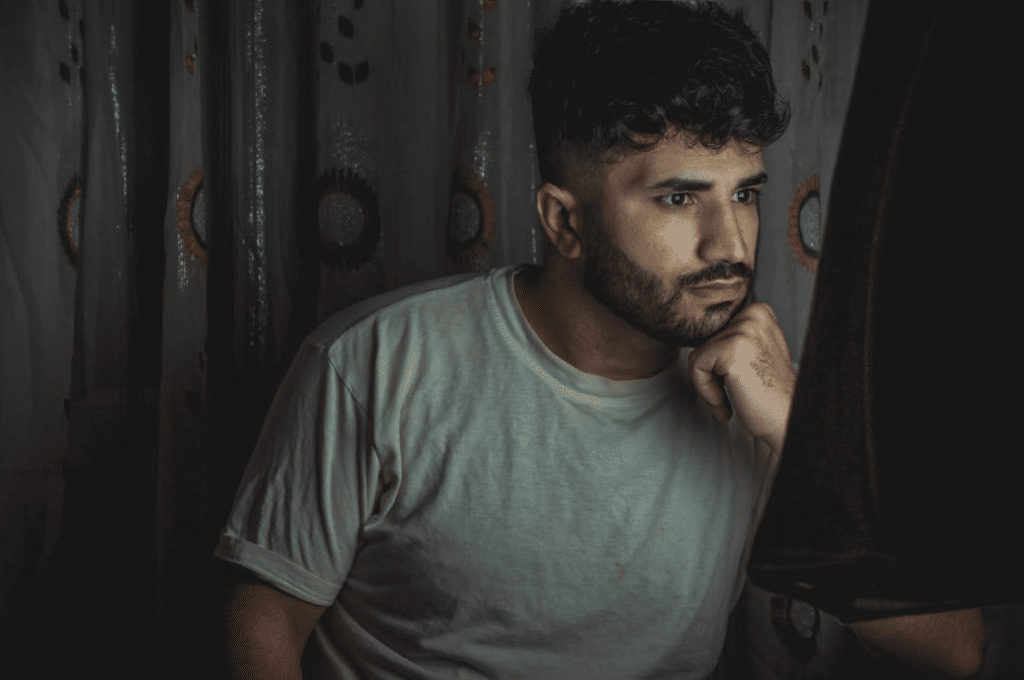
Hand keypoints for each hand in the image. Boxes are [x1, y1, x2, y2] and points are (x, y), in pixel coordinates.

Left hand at [687, 302, 795, 453]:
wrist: (788, 422)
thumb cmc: (771, 396)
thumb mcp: (754, 354)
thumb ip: (732, 339)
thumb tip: (701, 335)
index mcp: (759, 313)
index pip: (714, 334)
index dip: (719, 364)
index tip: (736, 382)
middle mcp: (753, 315)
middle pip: (704, 343)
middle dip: (713, 375)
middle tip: (735, 394)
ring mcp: (744, 330)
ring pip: (698, 356)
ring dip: (709, 386)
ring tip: (732, 401)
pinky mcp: (731, 349)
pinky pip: (696, 366)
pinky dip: (706, 391)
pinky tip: (727, 404)